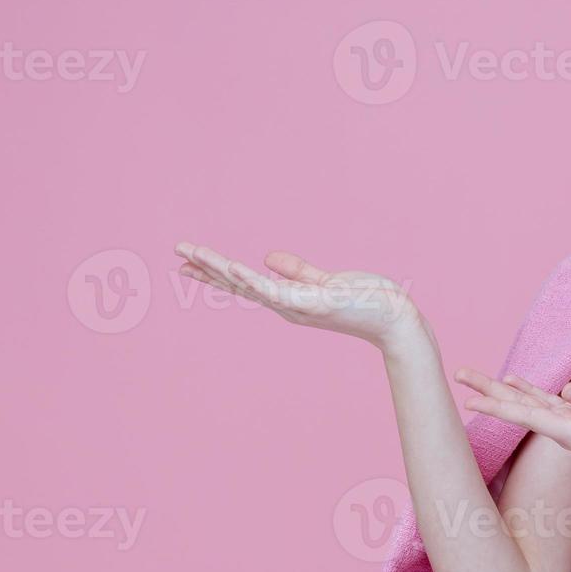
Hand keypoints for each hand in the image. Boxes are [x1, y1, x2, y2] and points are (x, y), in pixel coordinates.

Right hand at [174, 242, 420, 349]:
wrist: (395, 320)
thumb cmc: (366, 301)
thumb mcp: (326, 281)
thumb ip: (297, 270)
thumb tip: (267, 258)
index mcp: (288, 298)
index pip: (244, 281)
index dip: (215, 270)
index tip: (189, 259)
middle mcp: (286, 305)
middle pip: (237, 284)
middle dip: (206, 268)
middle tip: (176, 252)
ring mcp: (297, 306)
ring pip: (249, 285)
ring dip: (218, 268)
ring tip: (191, 254)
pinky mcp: (313, 303)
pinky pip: (276, 290)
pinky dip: (252, 279)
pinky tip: (232, 267)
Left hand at [452, 368, 570, 485]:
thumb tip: (568, 391)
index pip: (528, 416)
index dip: (499, 406)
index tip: (470, 398)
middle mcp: (567, 430)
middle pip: (519, 409)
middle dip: (488, 394)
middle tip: (458, 375)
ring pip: (528, 405)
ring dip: (500, 392)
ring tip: (473, 379)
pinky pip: (546, 402)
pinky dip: (527, 391)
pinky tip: (512, 383)